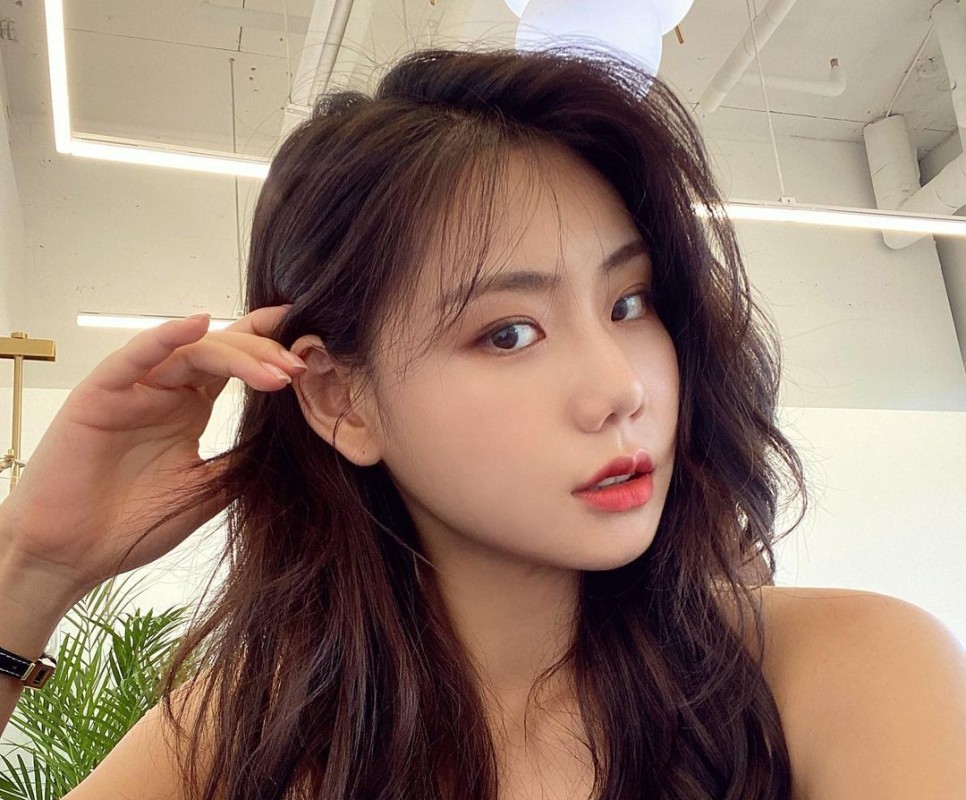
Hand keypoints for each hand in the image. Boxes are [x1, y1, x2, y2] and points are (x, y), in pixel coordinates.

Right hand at [0, 306, 305, 604]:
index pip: (234, 365)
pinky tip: (196, 323)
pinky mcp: (101, 394)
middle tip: (299, 366)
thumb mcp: (209, 488)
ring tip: (274, 370)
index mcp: (190, 408)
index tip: (308, 344)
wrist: (73, 556)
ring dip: (235, 355)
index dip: (268, 348)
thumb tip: (292, 432)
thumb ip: (243, 455)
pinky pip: (133, 358)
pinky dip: (164, 337)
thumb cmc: (135, 524)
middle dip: (263, 355)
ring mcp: (134, 390)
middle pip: (220, 352)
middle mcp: (165, 391)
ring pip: (189, 351)